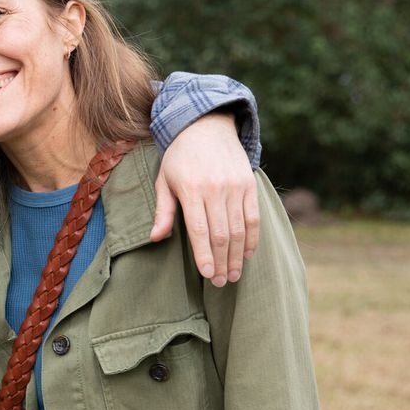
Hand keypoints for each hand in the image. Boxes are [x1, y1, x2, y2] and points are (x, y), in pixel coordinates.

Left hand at [150, 113, 259, 286]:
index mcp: (191, 189)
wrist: (206, 126)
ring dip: (238, 256)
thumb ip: (163, 211)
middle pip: (222, 234)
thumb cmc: (180, 157)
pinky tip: (248, 254)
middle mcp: (215, 189)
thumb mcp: (165, 180)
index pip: (200, 230)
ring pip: (239, 229)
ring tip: (234, 275)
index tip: (208, 276)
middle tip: (222, 283)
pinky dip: (252, 238)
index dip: (205, 255)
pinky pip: (253, 217)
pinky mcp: (249, 185)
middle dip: (222, 262)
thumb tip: (155, 238)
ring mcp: (235, 186)